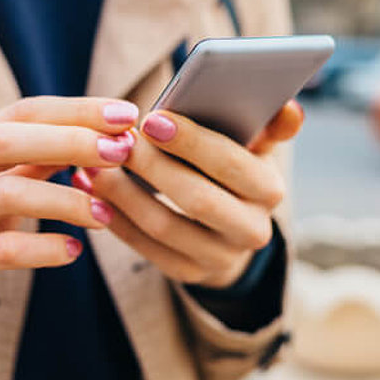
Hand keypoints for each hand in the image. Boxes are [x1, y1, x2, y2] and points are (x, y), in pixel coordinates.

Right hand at [0, 96, 138, 345]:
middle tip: (120, 151)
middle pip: (6, 140)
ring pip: (6, 193)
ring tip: (105, 215)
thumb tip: (102, 135)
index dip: (75, 110)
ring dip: (66, 200)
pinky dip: (43, 248)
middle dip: (70, 141)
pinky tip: (74, 251)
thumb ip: (38, 161)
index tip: (125, 113)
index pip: (21, 113)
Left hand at [73, 100, 303, 288]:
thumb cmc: (232, 168)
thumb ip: (266, 125)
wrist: (229, 228)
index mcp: (269, 190)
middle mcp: (252, 230)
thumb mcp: (253, 146)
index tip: (150, 119)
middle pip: (197, 199)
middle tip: (116, 142)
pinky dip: (114, 217)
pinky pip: (144, 247)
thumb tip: (289, 106)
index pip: (232, 164)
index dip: (191, 142)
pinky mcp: (188, 273)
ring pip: (163, 225)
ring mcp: (219, 258)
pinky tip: (90, 190)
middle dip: (152, 167)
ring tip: (93, 164)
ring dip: (122, 193)